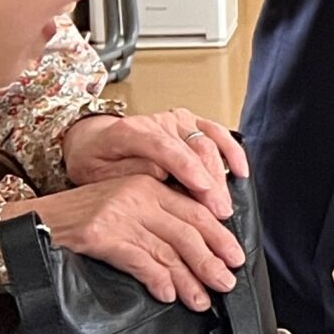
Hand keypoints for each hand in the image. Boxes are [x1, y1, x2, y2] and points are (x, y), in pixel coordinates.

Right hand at [7, 176, 244, 310]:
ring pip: (167, 249)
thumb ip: (157, 219)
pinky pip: (139, 260)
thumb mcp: (126, 207)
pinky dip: (157, 279)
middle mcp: (139, 197)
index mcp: (150, 187)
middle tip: (228, 282)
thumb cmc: (85, 218)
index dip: (220, 236)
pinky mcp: (101, 235)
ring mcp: (120, 215)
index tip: (236, 257)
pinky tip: (168, 294)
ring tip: (202, 299)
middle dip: (211, 260)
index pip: (195, 211)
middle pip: (187, 231)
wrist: (36, 219)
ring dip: (188, 279)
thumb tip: (198, 248)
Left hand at [62, 111, 245, 219]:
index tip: (203, 190)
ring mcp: (177, 120)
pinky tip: (240, 172)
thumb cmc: (95, 159)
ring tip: (225, 203)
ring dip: (222, 175)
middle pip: (194, 147)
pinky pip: (218, 133)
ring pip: (210, 143)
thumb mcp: (96, 173)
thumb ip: (128, 172)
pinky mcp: (191, 123)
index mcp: (131, 131)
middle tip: (218, 212)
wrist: (93, 140)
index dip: (187, 168)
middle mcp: (158, 121)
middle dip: (211, 182)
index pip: (166, 147)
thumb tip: (161, 174)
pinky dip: (232, 152)